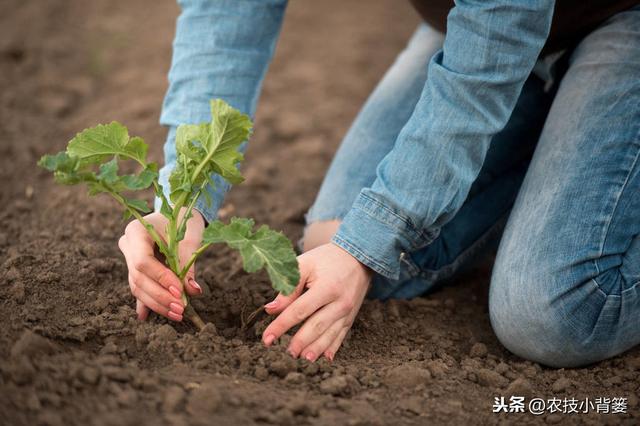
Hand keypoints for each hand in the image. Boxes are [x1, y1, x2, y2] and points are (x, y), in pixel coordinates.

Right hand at [118, 210, 204, 321]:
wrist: (178, 214)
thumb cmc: (185, 222)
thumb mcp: (189, 240)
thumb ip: (188, 265)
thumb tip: (192, 291)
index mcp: (136, 231)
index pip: (142, 261)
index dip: (160, 279)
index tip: (179, 291)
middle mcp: (128, 245)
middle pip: (138, 278)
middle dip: (160, 296)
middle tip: (181, 309)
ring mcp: (128, 257)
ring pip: (137, 286)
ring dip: (157, 303)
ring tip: (178, 314)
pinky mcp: (135, 268)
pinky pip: (139, 288)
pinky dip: (147, 302)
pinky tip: (146, 317)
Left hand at [262, 243, 370, 360]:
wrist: (357, 257)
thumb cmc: (326, 260)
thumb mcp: (306, 264)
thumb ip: (289, 287)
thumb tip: (270, 309)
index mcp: (326, 287)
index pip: (300, 310)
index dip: (282, 325)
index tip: (267, 338)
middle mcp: (340, 302)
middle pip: (317, 326)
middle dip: (300, 341)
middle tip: (287, 353)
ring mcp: (348, 312)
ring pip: (330, 334)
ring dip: (316, 348)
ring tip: (303, 358)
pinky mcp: (351, 317)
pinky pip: (341, 335)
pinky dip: (333, 348)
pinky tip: (325, 358)